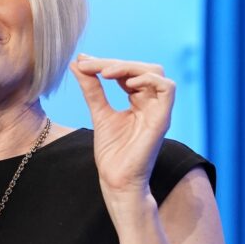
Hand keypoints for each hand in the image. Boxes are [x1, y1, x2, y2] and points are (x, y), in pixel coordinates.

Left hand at [70, 54, 174, 201]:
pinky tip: (127, 84)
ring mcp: (158, 111)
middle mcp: (151, 103)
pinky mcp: (162, 120)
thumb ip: (91, 89)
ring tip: (105, 73)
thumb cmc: (112, 153)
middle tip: (90, 66)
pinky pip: (167, 89)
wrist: (116, 181)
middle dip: (116, 63)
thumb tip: (77, 63)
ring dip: (130, 67)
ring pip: (155, 73)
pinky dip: (149, 80)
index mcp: (138, 101)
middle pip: (142, 68)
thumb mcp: (98, 113)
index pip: (127, 72)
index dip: (106, 63)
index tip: (83, 62)